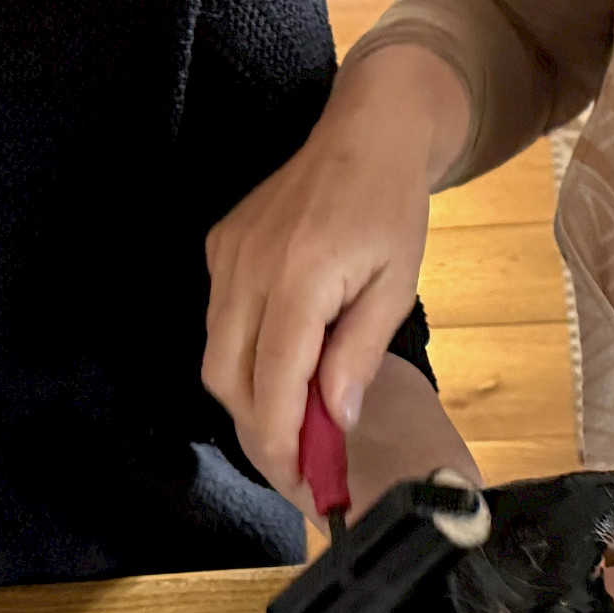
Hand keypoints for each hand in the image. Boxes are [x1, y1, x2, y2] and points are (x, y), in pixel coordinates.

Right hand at [203, 45, 467, 497]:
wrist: (365, 134)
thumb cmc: (392, 208)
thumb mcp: (397, 284)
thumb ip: (360, 353)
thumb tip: (335, 419)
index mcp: (301, 276)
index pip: (274, 379)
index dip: (282, 438)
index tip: (302, 478)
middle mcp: (249, 266)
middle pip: (228, 376)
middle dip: (259, 427)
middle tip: (300, 459)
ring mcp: (226, 254)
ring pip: (216, 353)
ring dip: (250, 393)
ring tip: (297, 419)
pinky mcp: (219, 246)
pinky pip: (218, 319)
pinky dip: (244, 353)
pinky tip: (284, 362)